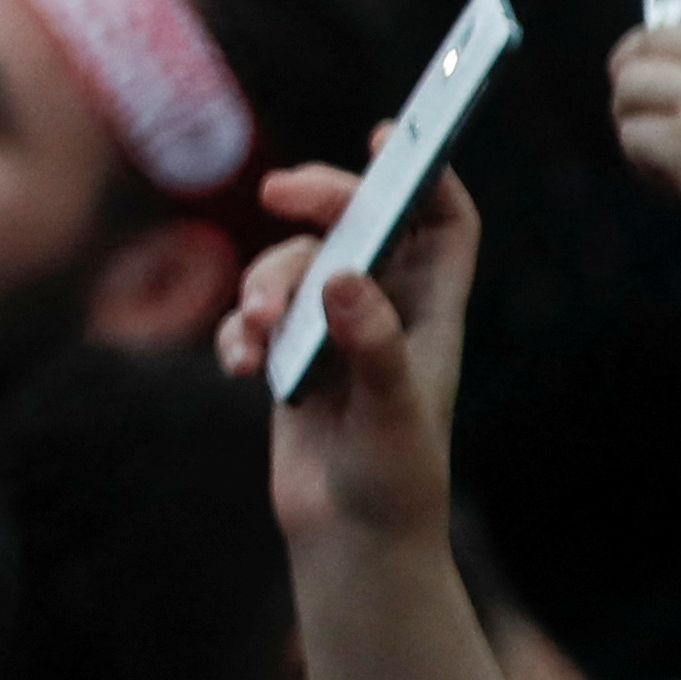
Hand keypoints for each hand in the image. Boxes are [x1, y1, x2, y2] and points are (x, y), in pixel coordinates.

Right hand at [222, 155, 477, 549]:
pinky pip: (253, 314)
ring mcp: (334, 331)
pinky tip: (240, 368)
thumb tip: (344, 276)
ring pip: (294, 264)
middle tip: (280, 190)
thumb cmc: (393, 483)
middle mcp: (384, 311)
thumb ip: (372, 345)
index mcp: (430, 315)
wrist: (350, 543)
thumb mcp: (392, 415)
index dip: (426, 173)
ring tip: (257, 332)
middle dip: (320, 198)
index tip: (387, 136)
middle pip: (357, 223)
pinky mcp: (290, 357)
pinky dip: (238, 330)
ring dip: (264, 282)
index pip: (443, 224)